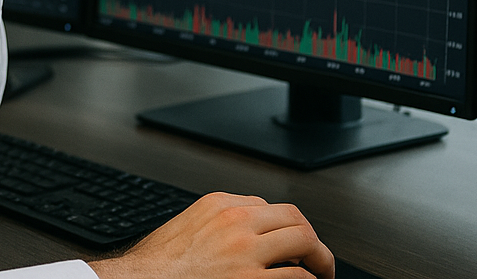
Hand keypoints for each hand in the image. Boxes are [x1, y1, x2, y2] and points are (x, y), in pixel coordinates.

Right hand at [89, 192, 334, 278]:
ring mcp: (246, 252)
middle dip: (312, 240)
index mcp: (219, 205)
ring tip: (321, 276)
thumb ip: (215, 224)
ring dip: (319, 262)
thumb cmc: (156, 266)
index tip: (290, 245)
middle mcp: (236, 222)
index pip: (268, 206)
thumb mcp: (186, 228)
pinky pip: (297, 278)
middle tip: (318, 261)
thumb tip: (241, 236)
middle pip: (294, 218)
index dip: (284, 228)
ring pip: (305, 242)